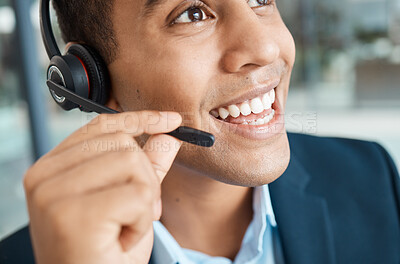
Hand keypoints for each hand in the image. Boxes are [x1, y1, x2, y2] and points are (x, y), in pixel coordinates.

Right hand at [24, 111, 182, 263]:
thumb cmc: (104, 251)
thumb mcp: (130, 202)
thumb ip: (147, 166)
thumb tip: (169, 135)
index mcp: (51, 168)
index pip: (101, 126)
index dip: (140, 119)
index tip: (171, 120)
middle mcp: (44, 176)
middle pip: (122, 143)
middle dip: (145, 179)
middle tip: (137, 212)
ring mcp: (52, 194)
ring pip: (132, 163)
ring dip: (145, 201)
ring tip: (126, 226)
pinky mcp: (71, 214)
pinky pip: (137, 194)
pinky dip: (142, 220)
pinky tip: (122, 238)